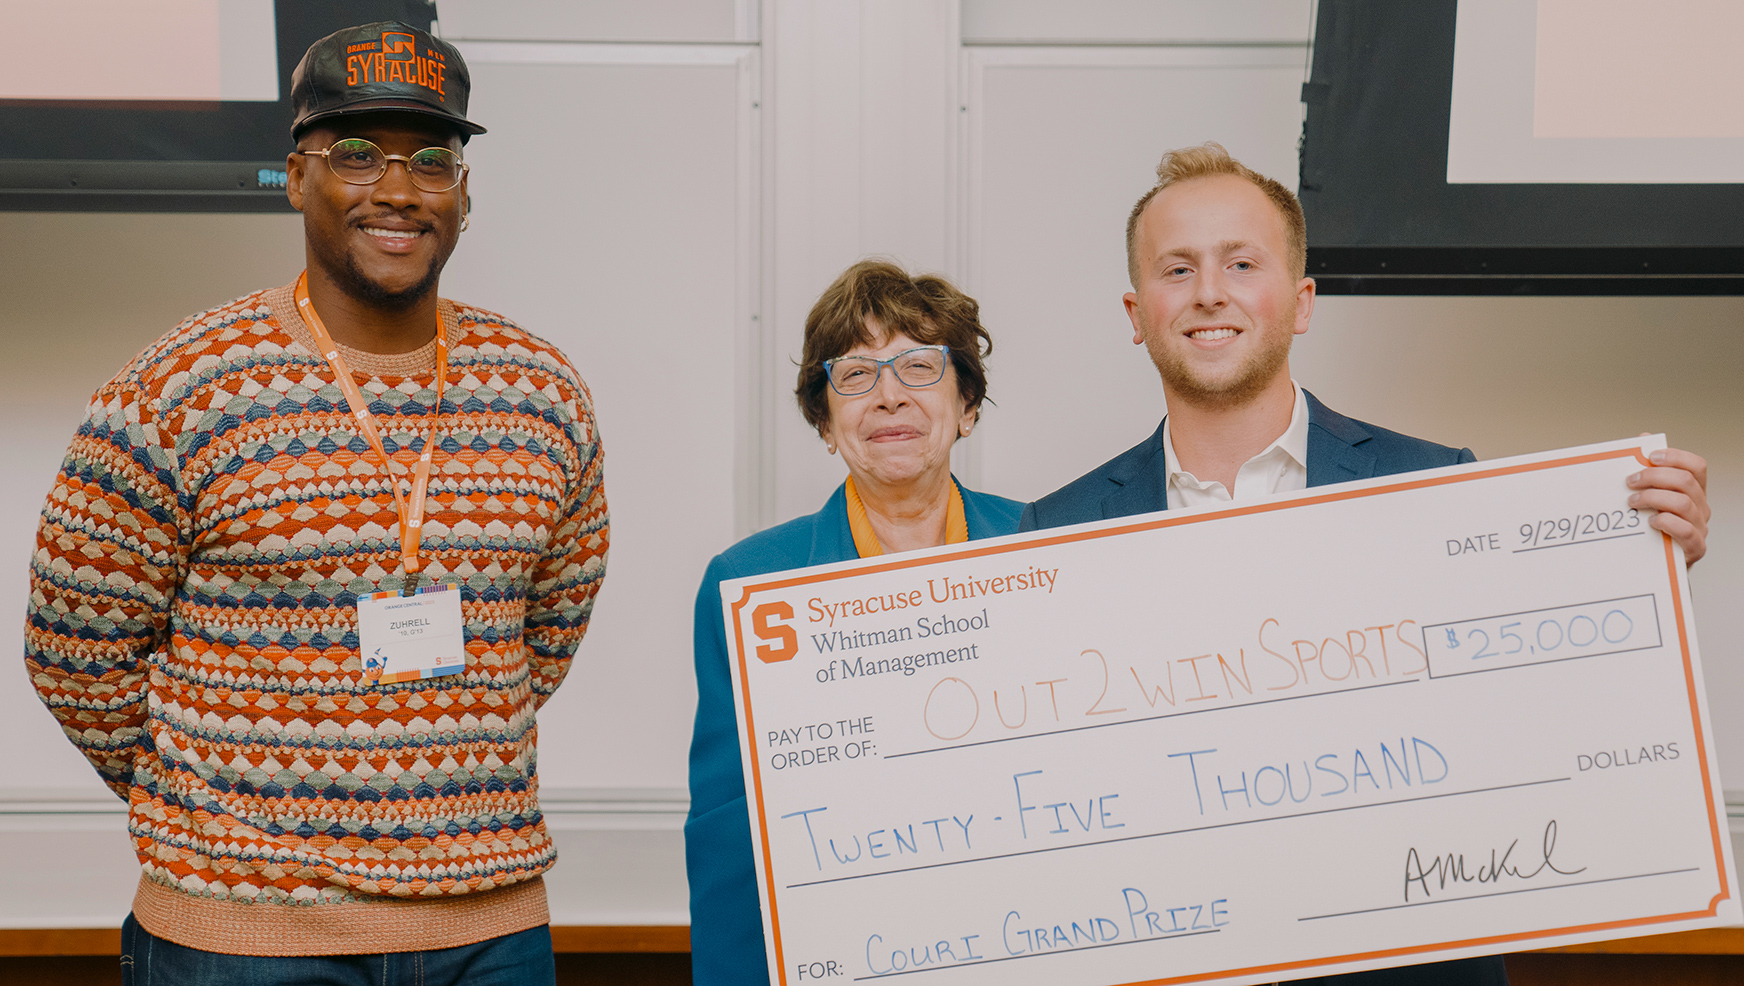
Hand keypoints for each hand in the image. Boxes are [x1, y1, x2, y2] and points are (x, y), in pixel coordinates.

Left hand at [1627, 445, 1708, 565]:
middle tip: (1629, 481)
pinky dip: (1665, 522)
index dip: (1675, 457)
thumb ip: (1649, 469)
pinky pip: (1684, 530)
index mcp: (1694, 490)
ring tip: (1632, 502)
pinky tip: (1649, 522)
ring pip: (1682, 503)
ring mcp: (1700, 527)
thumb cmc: (1653, 525)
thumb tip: (1643, 438)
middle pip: (1685, 481)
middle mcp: (1701, 506)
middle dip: (1653, 476)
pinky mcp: (1694, 547)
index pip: (1696, 466)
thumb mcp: (1651, 496)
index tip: (1650, 456)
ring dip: (1653, 498)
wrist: (1656, 562)